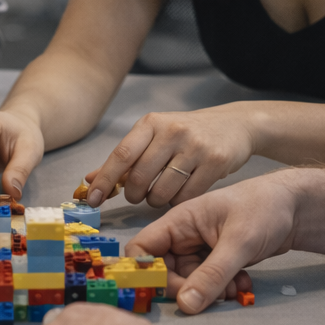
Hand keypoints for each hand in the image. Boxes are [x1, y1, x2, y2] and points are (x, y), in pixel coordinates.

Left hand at [82, 107, 255, 208]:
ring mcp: (195, 146)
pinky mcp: (215, 162)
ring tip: (163, 192)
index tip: (92, 200)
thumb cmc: (187, 133)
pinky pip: (187, 196)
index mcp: (152, 123)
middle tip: (139, 195)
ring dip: (157, 200)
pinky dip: (179, 201)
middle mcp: (172, 131)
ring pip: (162, 191)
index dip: (104, 181)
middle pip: (140, 178)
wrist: (235, 124)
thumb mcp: (154, 136)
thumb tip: (89, 180)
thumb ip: (124, 158)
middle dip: (135, 195)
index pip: (121, 155)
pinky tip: (182, 191)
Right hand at [124, 171, 299, 313]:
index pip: (143, 248)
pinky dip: (223, 288)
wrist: (297, 207)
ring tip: (235, 288)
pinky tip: (243, 284)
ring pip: (189, 281)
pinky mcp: (216, 259)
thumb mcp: (238, 242)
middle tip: (213, 295)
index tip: (168, 289)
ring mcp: (200, 248)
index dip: (147, 272)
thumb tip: (185, 304)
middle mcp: (184, 235)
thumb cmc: (265, 208)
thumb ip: (212, 275)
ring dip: (210, 290)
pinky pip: (208, 282)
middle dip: (187, 288)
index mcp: (179, 221)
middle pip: (165, 271)